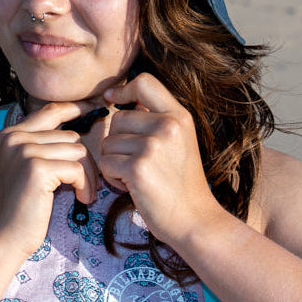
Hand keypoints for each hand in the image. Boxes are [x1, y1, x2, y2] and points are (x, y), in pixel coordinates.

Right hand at [0, 101, 99, 257]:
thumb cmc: (21, 208)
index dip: (76, 107)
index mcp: (11, 134)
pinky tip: (82, 199)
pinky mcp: (37, 168)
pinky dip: (85, 185)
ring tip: (84, 193)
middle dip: (86, 160)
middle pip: (71, 135)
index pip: (51, 110)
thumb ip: (43, 146)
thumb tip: (78, 133)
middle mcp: (15, 137)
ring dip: (88, 175)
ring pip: (78, 151)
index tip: (95, 107)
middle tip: (89, 183)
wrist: (4, 238)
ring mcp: (25, 151)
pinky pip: (77, 168)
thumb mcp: (28, 168)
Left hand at [101, 73, 221, 246]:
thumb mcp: (180, 139)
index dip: (123, 89)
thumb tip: (123, 97)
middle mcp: (167, 125)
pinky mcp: (137, 168)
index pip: (143, 82)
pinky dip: (112, 177)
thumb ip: (158, 117)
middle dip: (118, 141)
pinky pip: (106, 162)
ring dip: (115, 161)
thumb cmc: (182, 182)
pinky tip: (132, 186)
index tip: (111, 99)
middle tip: (138, 162)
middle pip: (118, 118)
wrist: (195, 220)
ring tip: (137, 175)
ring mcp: (152, 146)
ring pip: (108, 142)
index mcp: (179, 115)